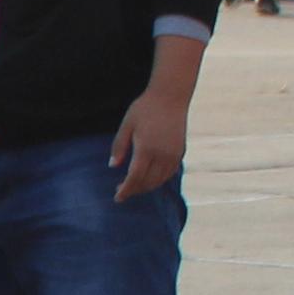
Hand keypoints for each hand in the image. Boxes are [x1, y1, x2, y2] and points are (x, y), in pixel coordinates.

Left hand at [109, 67, 195, 201]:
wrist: (171, 96)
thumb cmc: (145, 108)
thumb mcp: (127, 125)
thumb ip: (119, 146)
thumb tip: (113, 166)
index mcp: (146, 149)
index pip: (135, 178)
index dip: (126, 190)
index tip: (117, 198)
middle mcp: (162, 155)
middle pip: (147, 182)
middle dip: (134, 190)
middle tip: (121, 191)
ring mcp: (173, 154)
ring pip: (160, 180)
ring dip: (146, 187)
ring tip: (134, 186)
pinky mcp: (180, 151)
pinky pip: (170, 173)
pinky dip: (159, 180)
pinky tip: (150, 179)